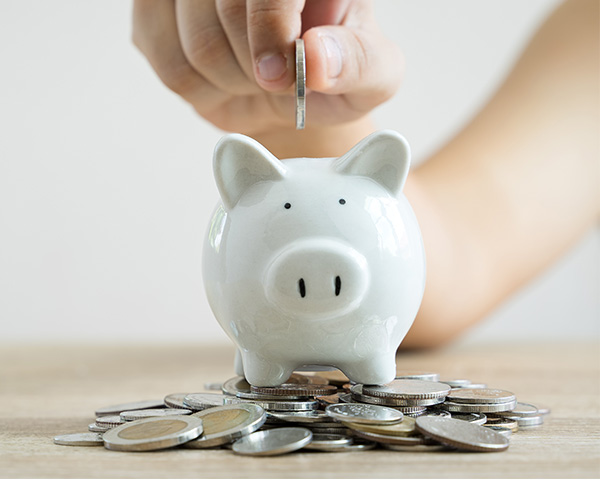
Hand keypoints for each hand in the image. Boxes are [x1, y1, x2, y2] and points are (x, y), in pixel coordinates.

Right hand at [132, 0, 402, 136]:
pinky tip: (224, 79)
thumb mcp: (372, 77)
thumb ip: (359, 63)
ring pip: (196, 44)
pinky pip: (169, 66)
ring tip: (252, 78)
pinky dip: (203, 91)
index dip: (271, 28)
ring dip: (232, 83)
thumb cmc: (331, 77)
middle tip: (275, 78)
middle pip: (226, 10)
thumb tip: (318, 56)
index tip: (282, 75)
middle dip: (257, 68)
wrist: (286, 94)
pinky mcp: (157, 10)